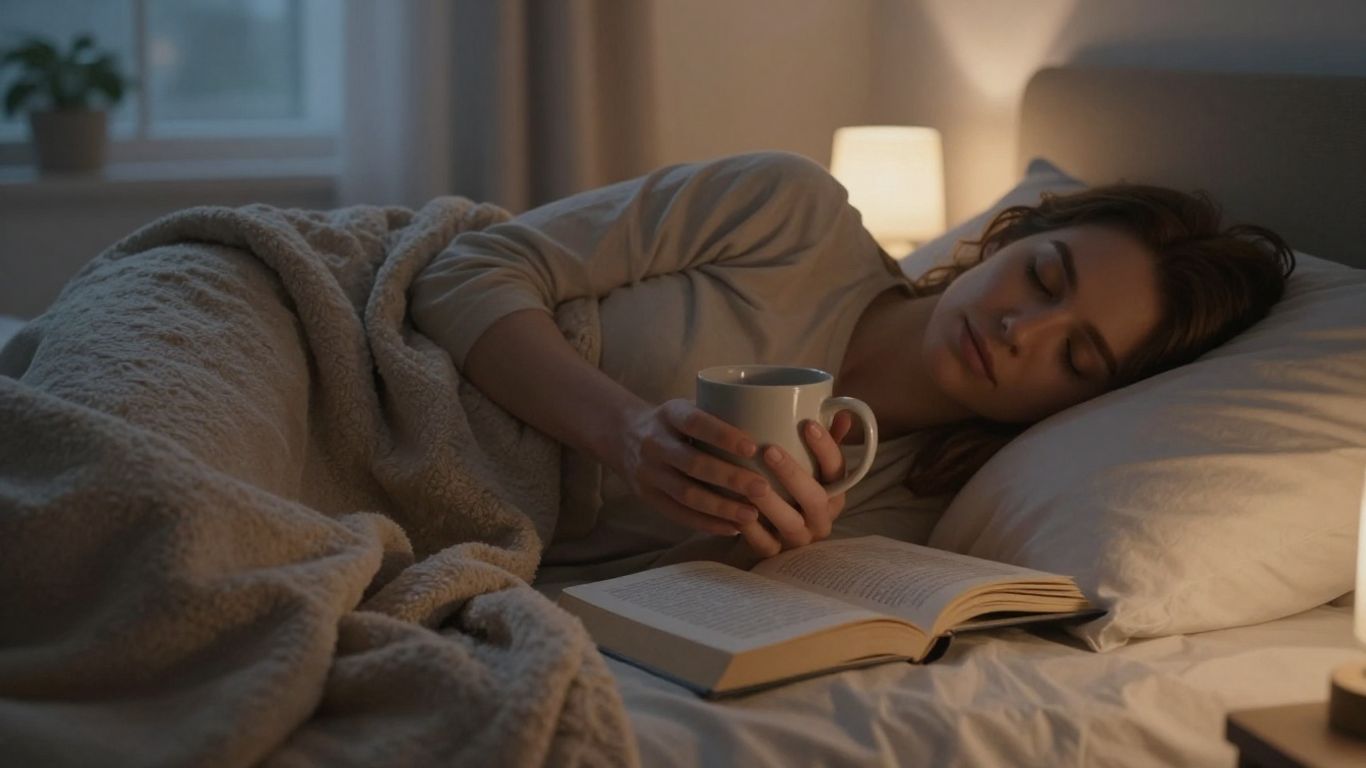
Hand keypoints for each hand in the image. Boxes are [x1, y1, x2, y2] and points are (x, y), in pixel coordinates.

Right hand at [615, 399, 771, 534]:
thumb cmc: (675, 422)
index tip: (753, 447)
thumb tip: (779, 423)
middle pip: (693, 463)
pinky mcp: (647, 497)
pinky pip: (678, 514)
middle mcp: (654, 443)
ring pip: (686, 494)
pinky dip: (707, 523)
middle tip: (763, 488)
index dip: (723, 435)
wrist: (622, 435)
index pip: (695, 422)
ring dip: (722, 507)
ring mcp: (648, 472)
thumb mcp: (689, 405)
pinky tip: (733, 528)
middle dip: (730, 478)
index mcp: (669, 414)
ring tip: (752, 514)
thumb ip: (721, 414)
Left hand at [730, 410, 854, 558]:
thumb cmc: (791, 484)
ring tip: (750, 482)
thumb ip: (823, 438)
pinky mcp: (775, 553)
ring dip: (770, 503)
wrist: (771, 528)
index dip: (826, 447)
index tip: (807, 423)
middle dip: (793, 474)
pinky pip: (764, 545)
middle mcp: (821, 518)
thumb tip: (841, 410)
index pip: (837, 469)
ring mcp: (799, 538)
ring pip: (790, 524)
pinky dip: (750, 529)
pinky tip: (735, 510)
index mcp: (835, 492)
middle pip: (815, 498)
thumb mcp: (810, 461)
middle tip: (769, 450)